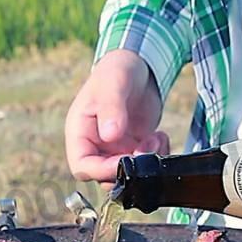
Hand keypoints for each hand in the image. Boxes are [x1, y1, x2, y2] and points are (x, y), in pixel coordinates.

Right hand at [65, 50, 169, 188]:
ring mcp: (115, 149)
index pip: (82, 166)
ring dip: (145, 163)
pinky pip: (144, 165)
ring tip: (155, 138)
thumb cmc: (116, 71)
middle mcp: (95, 146)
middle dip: (129, 169)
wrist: (137, 65)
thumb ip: (111, 109)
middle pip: (105, 176)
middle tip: (146, 148)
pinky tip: (161, 137)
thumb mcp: (112, 85)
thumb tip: (110, 135)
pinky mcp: (133, 148)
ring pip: (127, 174)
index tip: (125, 162)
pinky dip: (156, 157)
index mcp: (80, 133)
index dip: (102, 171)